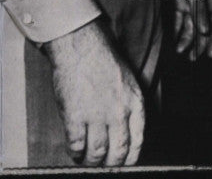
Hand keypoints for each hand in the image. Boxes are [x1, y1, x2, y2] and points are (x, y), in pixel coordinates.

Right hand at [44, 19, 144, 165]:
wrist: (82, 45)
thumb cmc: (102, 60)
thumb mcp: (127, 81)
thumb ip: (128, 107)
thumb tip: (124, 133)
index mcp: (134, 102)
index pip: (137, 142)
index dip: (129, 158)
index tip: (123, 163)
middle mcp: (118, 112)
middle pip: (117, 152)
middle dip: (111, 163)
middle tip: (104, 165)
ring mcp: (97, 115)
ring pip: (97, 153)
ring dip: (92, 161)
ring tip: (88, 160)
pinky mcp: (76, 116)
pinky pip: (76, 145)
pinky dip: (75, 152)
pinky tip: (75, 151)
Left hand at [173, 0, 211, 59]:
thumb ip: (199, 10)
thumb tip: (205, 31)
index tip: (210, 52)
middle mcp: (203, 0)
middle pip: (205, 25)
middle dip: (200, 42)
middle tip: (194, 57)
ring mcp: (191, 0)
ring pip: (192, 24)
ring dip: (188, 38)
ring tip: (182, 52)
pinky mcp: (179, 0)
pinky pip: (180, 19)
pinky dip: (178, 29)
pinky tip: (175, 40)